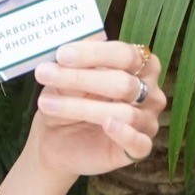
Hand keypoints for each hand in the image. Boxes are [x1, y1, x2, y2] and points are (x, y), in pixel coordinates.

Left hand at [28, 40, 166, 178]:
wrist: (57, 138)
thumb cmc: (69, 98)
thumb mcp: (68, 77)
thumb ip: (76, 63)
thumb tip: (73, 46)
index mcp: (140, 66)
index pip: (125, 54)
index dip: (94, 53)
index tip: (62, 55)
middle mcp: (149, 92)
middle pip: (123, 83)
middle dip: (81, 78)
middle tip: (44, 74)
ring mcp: (147, 121)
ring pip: (124, 112)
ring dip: (80, 107)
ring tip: (46, 103)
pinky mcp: (139, 149)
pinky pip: (139, 142)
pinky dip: (124, 132)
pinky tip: (107, 124)